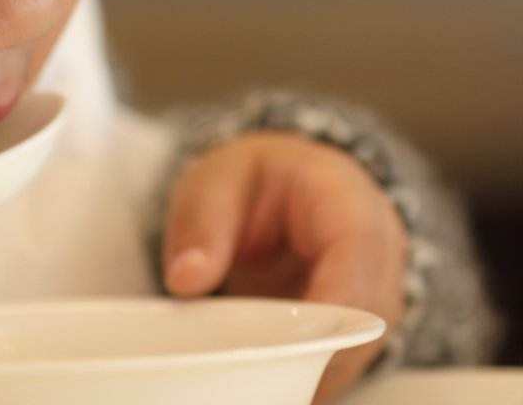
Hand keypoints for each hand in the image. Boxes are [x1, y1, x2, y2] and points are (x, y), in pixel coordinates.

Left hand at [161, 132, 407, 403]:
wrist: (280, 189)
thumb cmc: (253, 181)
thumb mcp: (214, 182)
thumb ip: (202, 225)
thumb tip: (185, 278)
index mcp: (343, 196)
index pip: (356, 248)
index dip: (332, 298)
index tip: (291, 338)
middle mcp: (379, 246)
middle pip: (369, 311)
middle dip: (316, 347)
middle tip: (253, 369)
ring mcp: (378, 289)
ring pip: (362, 348)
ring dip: (311, 370)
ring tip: (252, 378)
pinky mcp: (363, 326)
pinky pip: (345, 364)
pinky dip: (308, 378)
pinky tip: (269, 384)